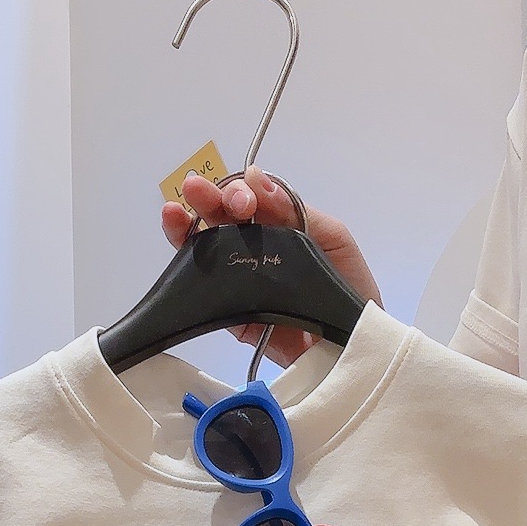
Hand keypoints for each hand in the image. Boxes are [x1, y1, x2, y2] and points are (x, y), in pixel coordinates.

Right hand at [159, 165, 382, 368]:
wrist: (352, 345)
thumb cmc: (350, 288)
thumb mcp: (333, 238)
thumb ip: (298, 210)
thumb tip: (256, 179)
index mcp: (279, 227)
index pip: (251, 201)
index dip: (241, 193)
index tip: (244, 200)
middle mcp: (256, 249)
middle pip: (223, 219)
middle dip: (209, 200)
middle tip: (197, 190)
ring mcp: (241, 281)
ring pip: (207, 248)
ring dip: (186, 225)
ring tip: (174, 211)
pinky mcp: (232, 315)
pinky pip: (206, 292)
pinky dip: (187, 268)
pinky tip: (179, 245)